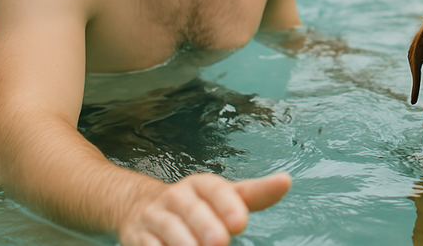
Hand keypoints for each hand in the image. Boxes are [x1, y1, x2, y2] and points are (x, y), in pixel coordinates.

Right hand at [119, 172, 291, 245]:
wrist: (139, 207)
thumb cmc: (196, 205)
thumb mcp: (223, 196)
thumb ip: (254, 194)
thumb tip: (285, 182)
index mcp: (201, 185)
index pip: (217, 190)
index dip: (228, 204)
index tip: (241, 221)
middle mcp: (177, 197)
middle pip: (192, 210)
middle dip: (206, 225)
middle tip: (220, 242)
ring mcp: (155, 217)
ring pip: (168, 228)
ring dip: (182, 242)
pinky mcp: (136, 237)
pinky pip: (146, 245)